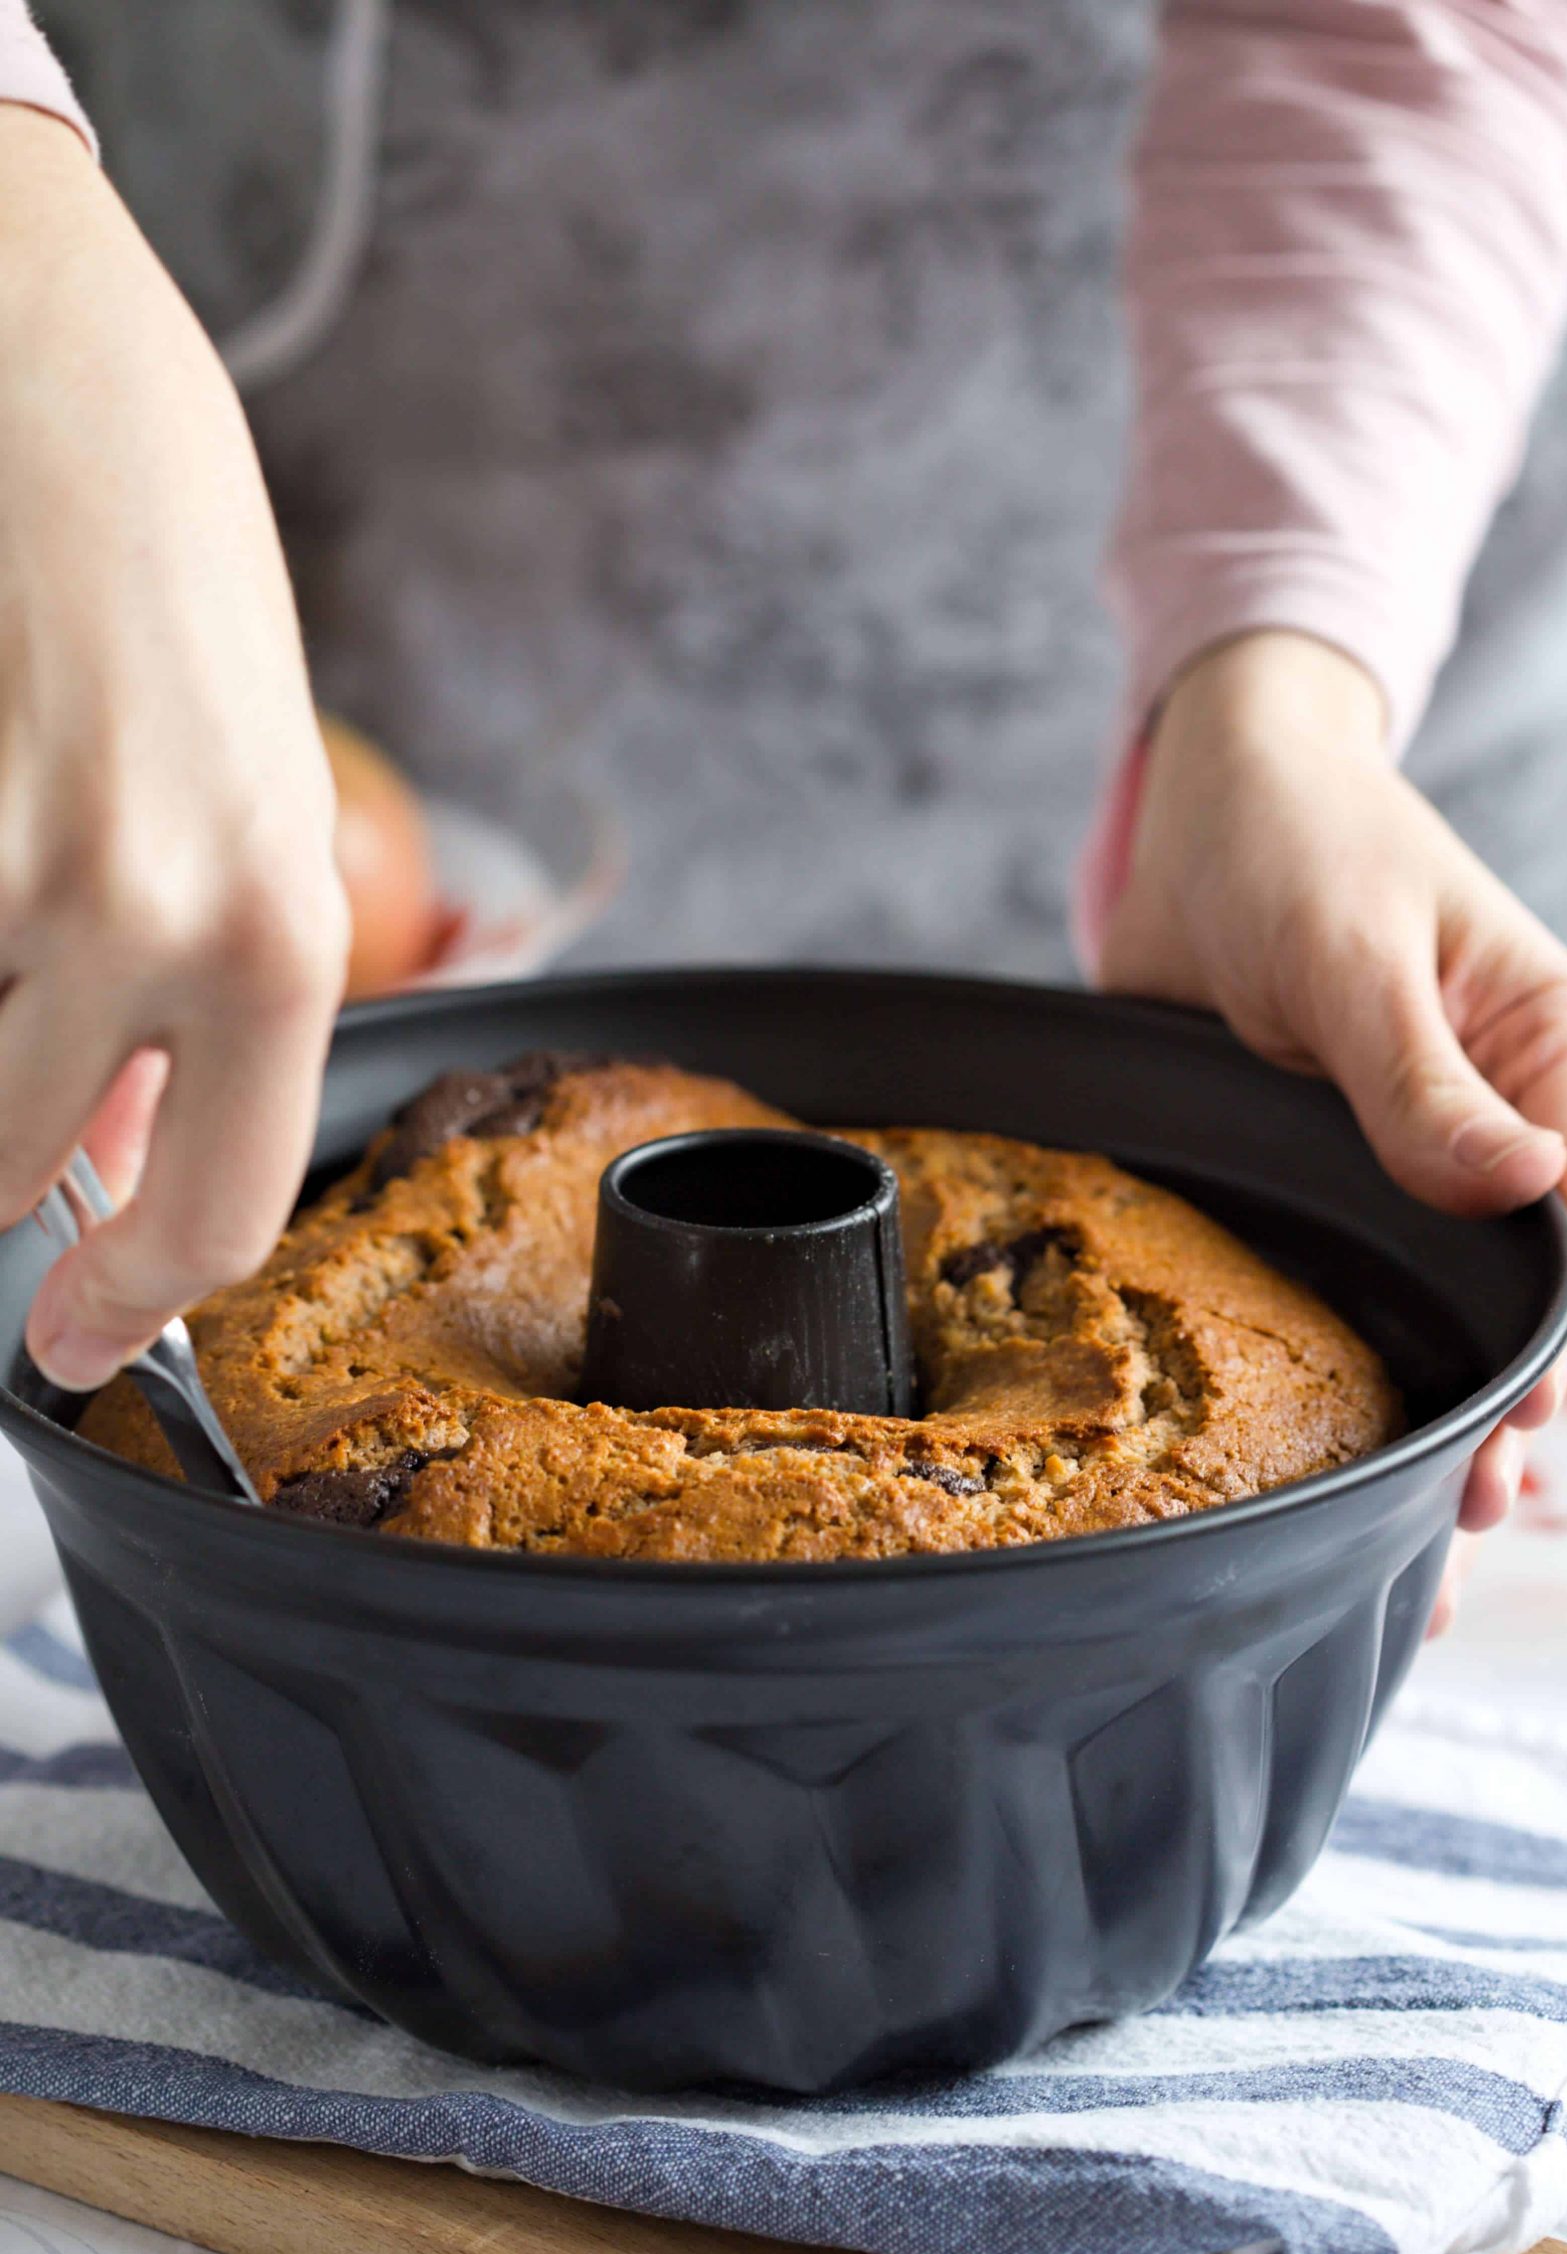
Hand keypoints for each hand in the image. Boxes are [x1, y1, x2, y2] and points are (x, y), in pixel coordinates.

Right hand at [0, 108, 346, 1390]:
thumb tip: (113, 1160)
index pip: (214, 1219)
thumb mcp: (245, 800)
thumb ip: (194, 1004)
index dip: (127, 1310)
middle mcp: (151, 910)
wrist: (41, 344)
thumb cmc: (161, 561)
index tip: (77, 1335)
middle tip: (16, 1040)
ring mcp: (9, 858)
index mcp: (280, 928)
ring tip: (20, 857)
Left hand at [1094, 632, 1566, 1628]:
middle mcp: (1509, 1129)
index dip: (1546, 1340)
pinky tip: (1352, 1490)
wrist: (1200, 808)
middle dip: (1500, 1424)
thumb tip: (1525, 1181)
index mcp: (1558, 1061)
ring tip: (1422, 1568)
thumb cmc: (1296, 847)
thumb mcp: (1352, 954)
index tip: (1506, 1429)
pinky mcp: (1344, 1189)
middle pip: (1527, 1307)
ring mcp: (1425, 1171)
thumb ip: (1422, 1080)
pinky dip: (1367, 1389)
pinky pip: (1373, 1300)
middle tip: (1453, 1536)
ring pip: (1456, 1326)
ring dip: (1440, 1437)